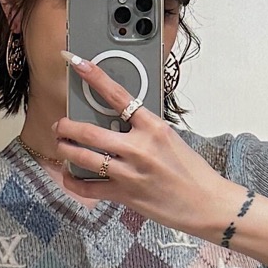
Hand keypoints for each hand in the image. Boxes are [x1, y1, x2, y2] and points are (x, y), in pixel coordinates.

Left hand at [55, 50, 230, 237]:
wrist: (206, 203)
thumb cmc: (192, 172)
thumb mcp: (171, 139)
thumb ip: (145, 130)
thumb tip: (120, 124)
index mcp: (153, 127)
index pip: (119, 96)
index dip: (95, 77)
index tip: (79, 64)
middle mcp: (139, 147)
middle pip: (90, 131)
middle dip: (68, 127)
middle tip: (61, 125)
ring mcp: (129, 172)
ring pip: (84, 158)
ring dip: (66, 150)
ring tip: (62, 146)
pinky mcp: (124, 194)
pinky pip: (88, 187)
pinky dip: (74, 181)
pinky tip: (69, 176)